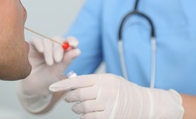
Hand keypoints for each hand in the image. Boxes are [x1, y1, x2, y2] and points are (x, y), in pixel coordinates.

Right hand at [17, 36, 79, 112]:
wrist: (34, 88)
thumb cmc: (48, 80)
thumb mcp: (60, 71)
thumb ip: (67, 60)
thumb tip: (78, 50)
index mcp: (63, 52)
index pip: (69, 41)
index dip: (72, 40)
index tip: (74, 44)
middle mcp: (53, 47)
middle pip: (58, 39)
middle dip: (58, 49)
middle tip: (58, 60)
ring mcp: (42, 47)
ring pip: (47, 41)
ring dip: (49, 51)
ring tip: (49, 63)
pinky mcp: (32, 48)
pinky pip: (35, 40)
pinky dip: (39, 44)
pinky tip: (41, 51)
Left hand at [49, 73, 183, 118]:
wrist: (143, 104)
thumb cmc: (123, 91)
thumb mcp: (110, 80)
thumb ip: (92, 81)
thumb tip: (71, 82)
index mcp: (104, 79)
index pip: (78, 80)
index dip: (63, 84)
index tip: (52, 86)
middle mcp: (106, 91)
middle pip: (78, 95)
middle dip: (69, 97)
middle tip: (68, 98)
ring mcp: (108, 105)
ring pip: (81, 108)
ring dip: (76, 109)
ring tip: (77, 107)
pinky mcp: (110, 117)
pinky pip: (89, 118)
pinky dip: (84, 117)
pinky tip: (86, 114)